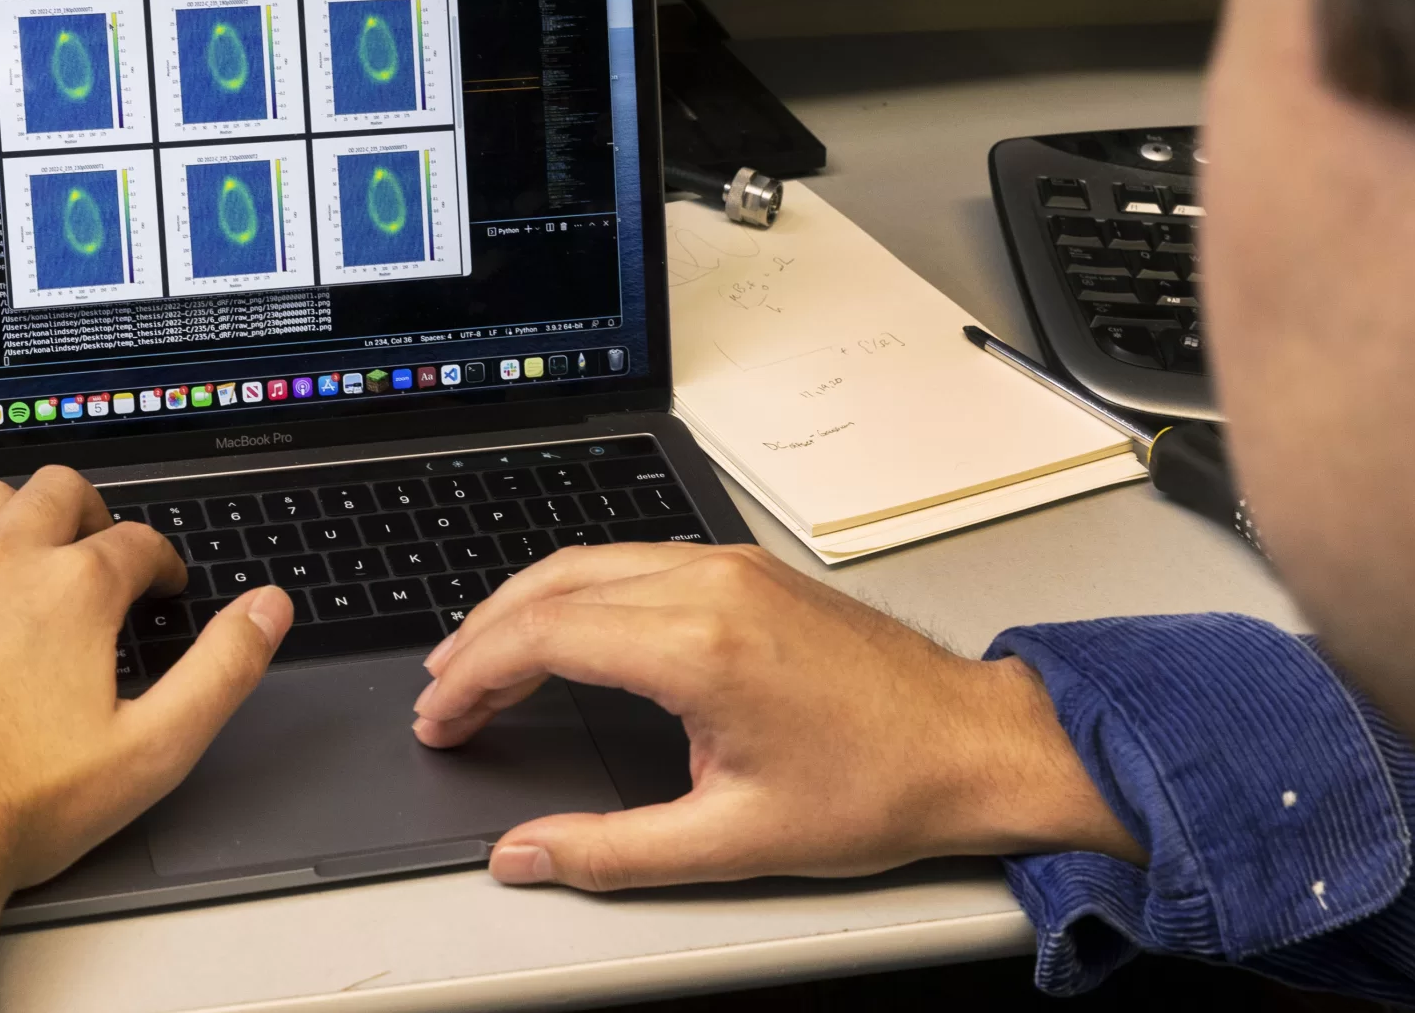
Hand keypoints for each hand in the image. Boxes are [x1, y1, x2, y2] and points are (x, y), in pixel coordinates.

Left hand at [0, 466, 291, 1011]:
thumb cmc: (17, 806)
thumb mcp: (153, 750)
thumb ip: (222, 669)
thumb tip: (269, 608)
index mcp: (75, 587)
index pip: (137, 541)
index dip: (161, 562)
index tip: (162, 588)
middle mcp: (0, 560)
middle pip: (58, 490)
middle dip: (92, 514)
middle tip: (101, 556)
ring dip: (19, 519)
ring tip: (30, 562)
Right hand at [413, 543, 1141, 891]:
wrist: (973, 743)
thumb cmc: (878, 787)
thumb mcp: (734, 840)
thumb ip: (610, 849)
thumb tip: (523, 855)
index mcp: (701, 645)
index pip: (546, 635)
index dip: (475, 677)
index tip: (441, 718)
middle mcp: (709, 585)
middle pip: (553, 585)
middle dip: (481, 637)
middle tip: (441, 695)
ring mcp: (729, 566)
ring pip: (588, 562)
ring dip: (523, 607)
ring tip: (478, 660)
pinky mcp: (745, 568)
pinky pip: (631, 559)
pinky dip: (574, 593)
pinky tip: (559, 629)